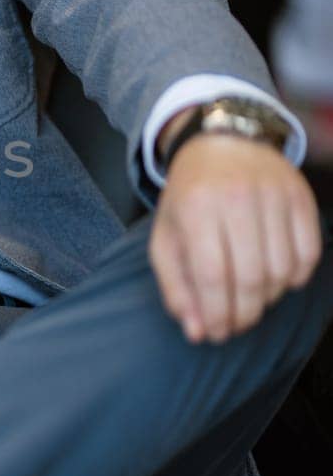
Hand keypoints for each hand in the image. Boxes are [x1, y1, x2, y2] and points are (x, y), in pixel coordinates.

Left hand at [149, 134, 322, 342]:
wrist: (222, 142)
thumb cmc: (190, 197)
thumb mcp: (167, 236)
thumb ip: (176, 286)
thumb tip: (196, 332)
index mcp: (196, 207)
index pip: (213, 276)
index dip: (217, 314)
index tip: (215, 334)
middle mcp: (236, 197)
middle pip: (251, 277)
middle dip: (244, 314)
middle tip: (235, 325)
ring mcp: (272, 194)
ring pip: (282, 270)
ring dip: (269, 297)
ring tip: (252, 298)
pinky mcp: (300, 195)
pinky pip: (309, 253)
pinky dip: (297, 277)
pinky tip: (278, 279)